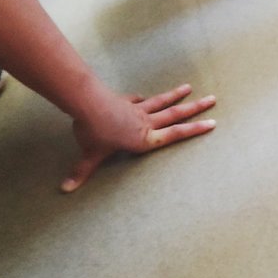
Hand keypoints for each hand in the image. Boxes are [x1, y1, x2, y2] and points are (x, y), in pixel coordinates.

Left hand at [61, 83, 215, 191]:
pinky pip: (139, 100)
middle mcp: (146, 123)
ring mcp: (137, 110)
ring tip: (190, 89)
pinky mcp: (126, 102)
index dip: (194, 130)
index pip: (175, 134)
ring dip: (177, 96)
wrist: (88, 104)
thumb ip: (82, 171)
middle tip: (213, 100)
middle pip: (175, 115)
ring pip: (162, 102)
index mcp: (145, 139)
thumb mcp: (91, 155)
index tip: (212, 123)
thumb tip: (65, 189)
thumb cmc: (95, 132)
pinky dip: (144, 99)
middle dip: (195, 109)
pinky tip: (144, 96)